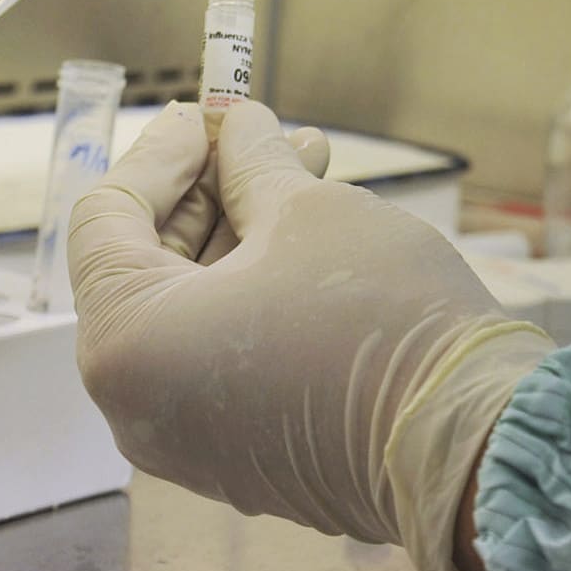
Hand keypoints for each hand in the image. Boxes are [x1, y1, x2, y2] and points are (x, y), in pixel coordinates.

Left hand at [69, 101, 551, 570]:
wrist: (463, 442)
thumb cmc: (376, 320)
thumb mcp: (306, 212)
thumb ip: (251, 163)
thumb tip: (237, 130)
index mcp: (126, 344)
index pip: (106, 218)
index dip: (160, 152)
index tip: (208, 113)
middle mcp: (137, 406)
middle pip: (148, 268)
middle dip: (210, 191)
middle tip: (264, 134)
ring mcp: (188, 440)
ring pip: (192, 311)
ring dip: (240, 236)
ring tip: (307, 168)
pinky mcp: (241, 457)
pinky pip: (221, 358)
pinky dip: (252, 294)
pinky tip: (311, 240)